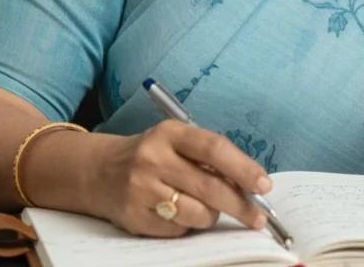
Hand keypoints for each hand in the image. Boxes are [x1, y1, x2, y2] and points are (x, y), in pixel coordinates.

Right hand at [91, 120, 270, 236]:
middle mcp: (154, 158)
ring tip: (207, 208)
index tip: (264, 185)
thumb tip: (248, 184)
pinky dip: (188, 226)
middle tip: (258, 218)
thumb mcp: (175, 142)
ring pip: (196, 213)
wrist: (99, 171)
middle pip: (209, 187)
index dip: (242, 167)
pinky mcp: (134, 217)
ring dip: (211, 216)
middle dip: (240, 205)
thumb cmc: (152, 154)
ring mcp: (142, 189)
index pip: (213, 148)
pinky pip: (177, 230)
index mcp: (170, 133)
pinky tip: (179, 214)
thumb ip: (207, 157)